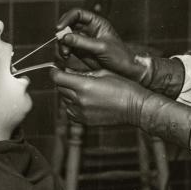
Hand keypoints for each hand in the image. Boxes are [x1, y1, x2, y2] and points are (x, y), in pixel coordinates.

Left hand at [52, 68, 190, 147]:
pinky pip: (70, 111)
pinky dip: (73, 105)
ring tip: (80, 88)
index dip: (55, 71)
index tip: (56, 69)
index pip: (57, 78)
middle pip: (60, 88)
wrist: (135, 107)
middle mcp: (79, 100)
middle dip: (63, 81)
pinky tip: (84, 100)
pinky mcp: (84, 121)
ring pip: (64, 100)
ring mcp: (81, 112)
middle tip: (71, 76)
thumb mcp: (103, 72)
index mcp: (83, 86)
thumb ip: (83, 72)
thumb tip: (69, 71)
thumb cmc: (122, 86)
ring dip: (68, 93)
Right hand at [55, 8, 146, 80]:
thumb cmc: (119, 56)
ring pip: (65, 38)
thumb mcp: (102, 47)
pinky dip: (64, 52)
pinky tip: (66, 58)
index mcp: (96, 23)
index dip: (66, 18)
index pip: (77, 14)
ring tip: (65, 54)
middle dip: (62, 34)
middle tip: (61, 43)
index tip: (59, 28)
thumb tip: (65, 37)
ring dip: (62, 45)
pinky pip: (67, 49)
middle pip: (68, 26)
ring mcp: (83, 41)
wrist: (126, 71)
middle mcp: (88, 30)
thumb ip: (83, 42)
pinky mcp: (80, 52)